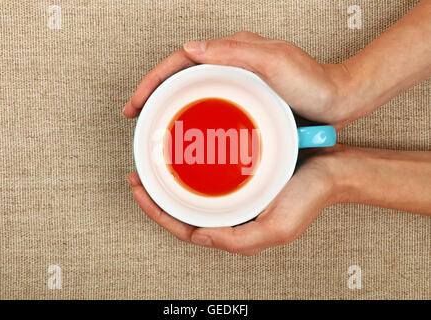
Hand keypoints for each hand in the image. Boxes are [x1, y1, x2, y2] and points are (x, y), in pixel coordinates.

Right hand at [123, 31, 352, 128]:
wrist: (338, 100)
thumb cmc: (313, 82)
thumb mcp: (275, 62)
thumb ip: (235, 52)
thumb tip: (191, 48)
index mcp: (234, 50)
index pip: (182, 59)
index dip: (154, 80)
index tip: (136, 103)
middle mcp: (232, 62)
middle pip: (181, 73)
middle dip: (153, 91)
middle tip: (136, 115)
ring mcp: (237, 80)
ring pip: (193, 87)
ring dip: (169, 102)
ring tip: (153, 123)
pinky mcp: (245, 97)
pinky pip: (209, 100)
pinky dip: (191, 111)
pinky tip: (186, 127)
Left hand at [127, 148, 341, 255]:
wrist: (331, 170)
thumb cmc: (308, 198)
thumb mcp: (275, 228)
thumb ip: (237, 240)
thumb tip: (199, 237)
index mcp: (234, 232)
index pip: (184, 228)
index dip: (157, 213)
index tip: (139, 190)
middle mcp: (231, 216)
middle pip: (183, 213)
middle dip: (155, 197)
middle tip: (136, 175)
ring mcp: (235, 198)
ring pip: (192, 196)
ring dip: (169, 184)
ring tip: (150, 166)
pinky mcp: (241, 180)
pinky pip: (208, 179)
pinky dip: (191, 172)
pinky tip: (182, 158)